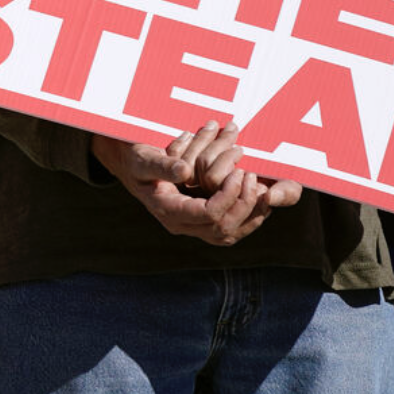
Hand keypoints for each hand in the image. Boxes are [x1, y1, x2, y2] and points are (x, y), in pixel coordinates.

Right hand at [93, 124, 276, 245]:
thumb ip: (163, 165)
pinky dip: (247, 217)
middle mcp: (180, 224)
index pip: (207, 214)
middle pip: (221, 229)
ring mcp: (191, 225)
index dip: (228, 196)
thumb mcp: (144, 158)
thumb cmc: (137, 159)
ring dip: (249, 214)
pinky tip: (258, 199)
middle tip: (251, 176)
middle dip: (243, 204)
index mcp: (167, 210)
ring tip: (261, 189)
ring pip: (228, 234)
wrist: (133, 168)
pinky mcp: (200, 221)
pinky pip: (229, 229)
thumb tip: (185, 171)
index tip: (238, 173)